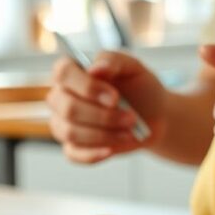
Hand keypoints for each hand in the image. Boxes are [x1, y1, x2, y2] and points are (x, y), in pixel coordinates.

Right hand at [47, 51, 167, 162]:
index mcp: (71, 71)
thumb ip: (114, 60)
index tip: (114, 97)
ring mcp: (63, 123)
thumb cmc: (139, 88)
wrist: (153, 117)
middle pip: (67, 107)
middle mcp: (61, 97)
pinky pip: (73, 154)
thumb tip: (94, 68)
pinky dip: (93, 154)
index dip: (87, 86)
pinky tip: (110, 150)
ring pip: (71, 132)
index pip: (62, 73)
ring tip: (129, 131)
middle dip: (102, 116)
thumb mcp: (133, 67)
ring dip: (103, 134)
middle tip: (131, 117)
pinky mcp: (72, 147)